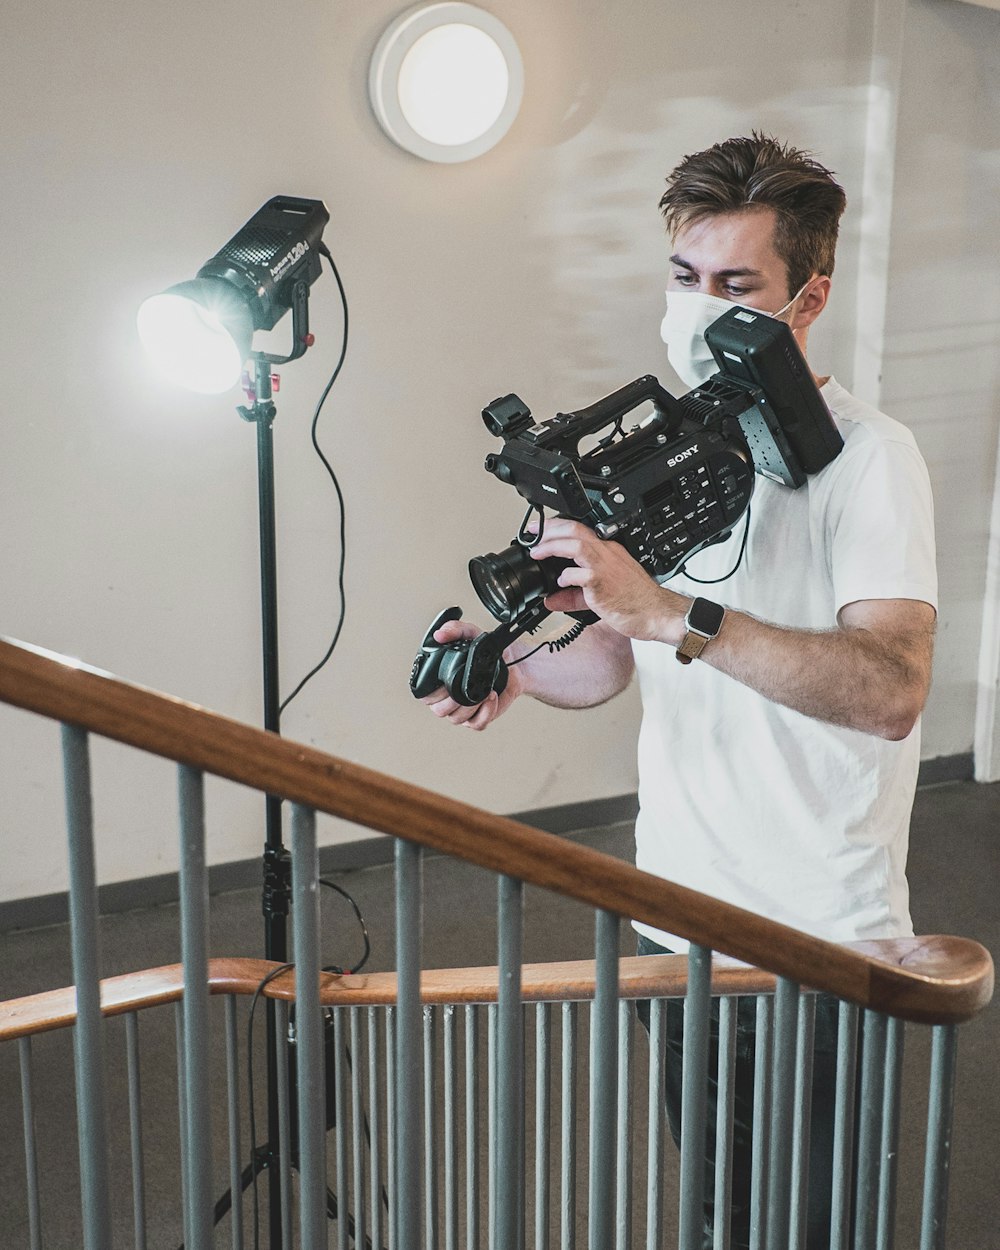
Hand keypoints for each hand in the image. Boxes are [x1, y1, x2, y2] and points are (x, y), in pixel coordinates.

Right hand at [419, 617, 523, 730]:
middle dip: (453, 700)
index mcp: (440, 682)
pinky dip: (485, 712)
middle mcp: (449, 699)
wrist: (516, 663)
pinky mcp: (480, 717)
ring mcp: (464, 710)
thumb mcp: (472, 634)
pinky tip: (491, 697)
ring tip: (483, 689)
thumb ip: (455, 629)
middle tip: (466, 685)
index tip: (445, 682)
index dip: (432, 693)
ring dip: (471, 704)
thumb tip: (439, 634)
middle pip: (439, 711)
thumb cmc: (490, 653)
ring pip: (457, 718)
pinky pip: (477, 724)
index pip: (425, 696)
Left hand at [529, 519, 684, 643]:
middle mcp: (607, 554)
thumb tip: (550, 600)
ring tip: (537, 553)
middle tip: (533, 535)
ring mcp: (606, 567)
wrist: (657, 614)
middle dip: (550, 529)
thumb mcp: (597, 596)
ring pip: (576, 544)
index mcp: (608, 552)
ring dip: (553, 546)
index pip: (580, 530)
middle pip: (575, 529)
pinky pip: (581, 574)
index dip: (557, 527)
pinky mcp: (604, 584)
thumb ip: (572, 597)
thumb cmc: (636, 602)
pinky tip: (560, 582)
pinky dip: (566, 576)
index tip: (540, 531)